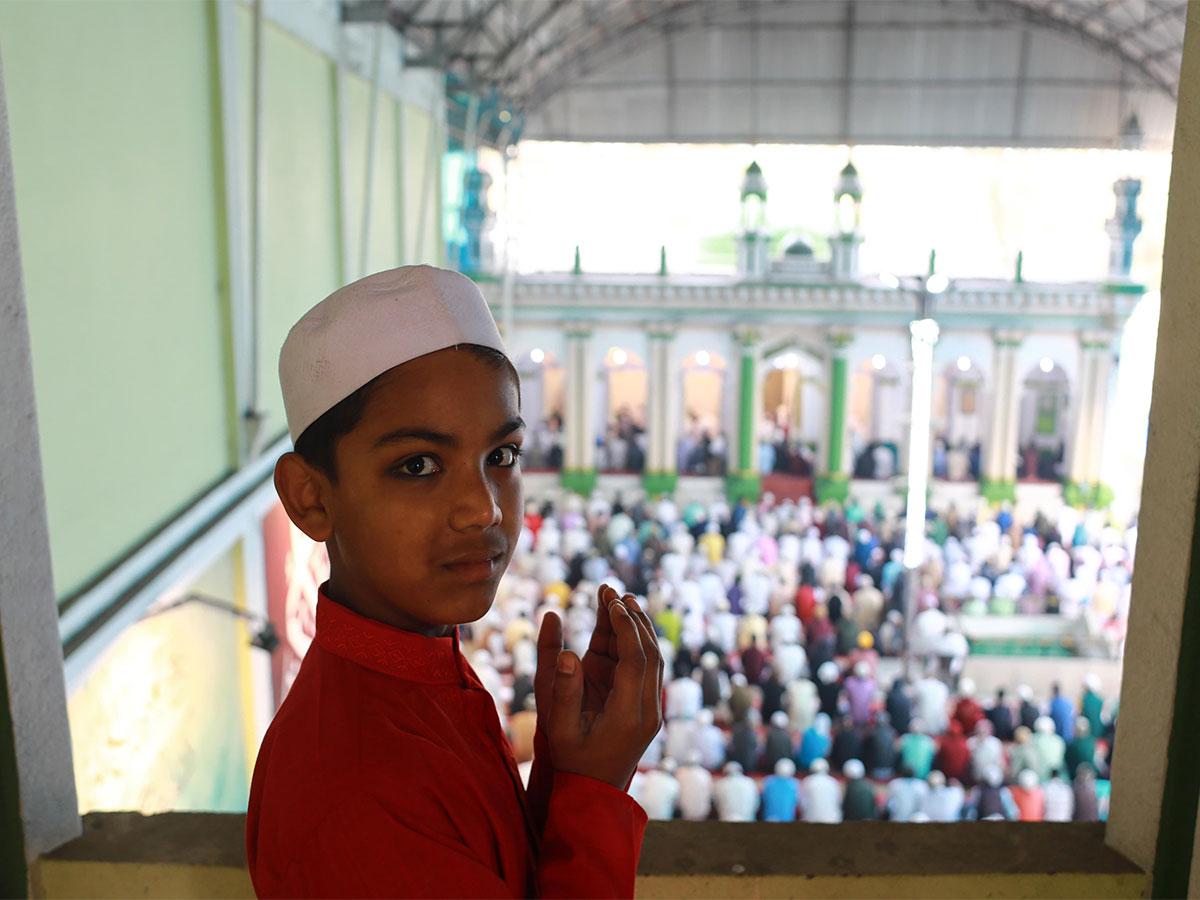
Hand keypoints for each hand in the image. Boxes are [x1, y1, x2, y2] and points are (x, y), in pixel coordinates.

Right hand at [534, 584, 663, 788]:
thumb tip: (569, 652)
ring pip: (651, 657)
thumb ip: (562, 690)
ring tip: (617, 596)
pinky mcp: (644, 704)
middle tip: (613, 591)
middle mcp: (648, 710)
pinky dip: (632, 641)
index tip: (610, 601)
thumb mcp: (558, 728)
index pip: (637, 661)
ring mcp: (650, 707)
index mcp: (630, 716)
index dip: (625, 627)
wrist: (593, 792)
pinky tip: (617, 619)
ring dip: (636, 626)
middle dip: (633, 618)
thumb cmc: (572, 760)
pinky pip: (642, 666)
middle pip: (651, 653)